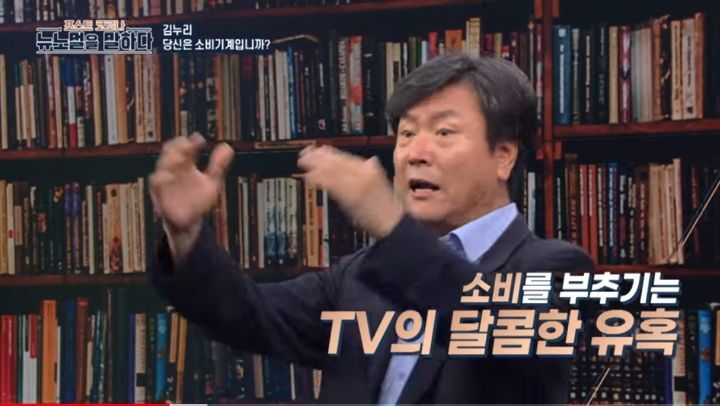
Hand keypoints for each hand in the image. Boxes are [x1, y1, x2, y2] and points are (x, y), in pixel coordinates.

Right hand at [149, 134, 233, 259]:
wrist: (190, 223)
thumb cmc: (198, 200)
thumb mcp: (212, 182)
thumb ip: (218, 166)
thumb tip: (227, 147)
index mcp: (185, 165)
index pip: (185, 148)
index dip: (191, 142)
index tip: (199, 139)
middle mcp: (173, 172)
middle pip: (170, 154)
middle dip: (177, 148)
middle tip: (187, 145)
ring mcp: (166, 184)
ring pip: (161, 168)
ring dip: (169, 162)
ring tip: (180, 157)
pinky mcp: (160, 197)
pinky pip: (157, 187)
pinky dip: (160, 181)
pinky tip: (168, 176)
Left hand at [297, 145, 403, 238]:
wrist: (392, 223)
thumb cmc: (386, 206)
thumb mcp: (382, 182)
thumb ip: (372, 171)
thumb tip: (369, 161)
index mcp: (372, 168)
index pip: (347, 157)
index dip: (332, 153)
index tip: (320, 149)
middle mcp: (364, 173)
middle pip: (338, 161)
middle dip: (320, 156)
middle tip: (307, 153)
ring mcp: (357, 185)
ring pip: (333, 171)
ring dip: (316, 165)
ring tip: (304, 163)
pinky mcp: (350, 197)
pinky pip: (332, 185)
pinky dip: (319, 179)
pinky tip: (309, 177)